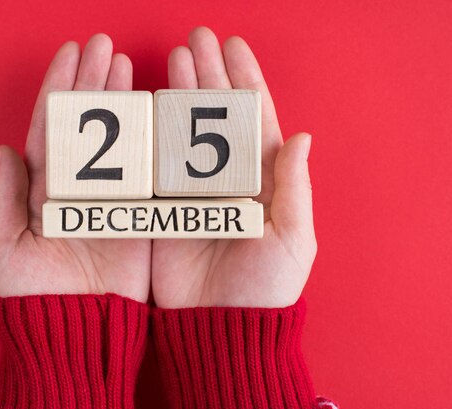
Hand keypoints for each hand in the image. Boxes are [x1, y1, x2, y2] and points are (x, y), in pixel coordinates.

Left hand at [0, 34, 150, 300]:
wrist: (78, 328)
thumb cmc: (34, 295)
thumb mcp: (5, 248)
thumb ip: (6, 198)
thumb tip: (4, 148)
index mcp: (42, 189)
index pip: (50, 127)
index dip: (59, 89)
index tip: (71, 55)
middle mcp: (76, 185)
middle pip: (85, 124)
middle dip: (92, 83)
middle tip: (104, 47)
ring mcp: (109, 195)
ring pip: (117, 139)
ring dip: (120, 101)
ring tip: (125, 67)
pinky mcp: (136, 213)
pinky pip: (144, 170)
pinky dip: (149, 140)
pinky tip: (152, 109)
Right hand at [152, 27, 315, 308]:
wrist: (220, 327)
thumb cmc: (265, 288)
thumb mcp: (291, 239)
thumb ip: (293, 187)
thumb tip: (302, 136)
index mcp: (263, 180)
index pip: (254, 119)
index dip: (245, 80)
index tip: (233, 45)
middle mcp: (227, 178)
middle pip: (216, 116)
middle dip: (209, 75)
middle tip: (196, 38)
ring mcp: (193, 189)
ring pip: (185, 130)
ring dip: (180, 94)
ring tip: (175, 59)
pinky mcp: (165, 207)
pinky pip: (157, 163)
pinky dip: (152, 133)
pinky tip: (149, 103)